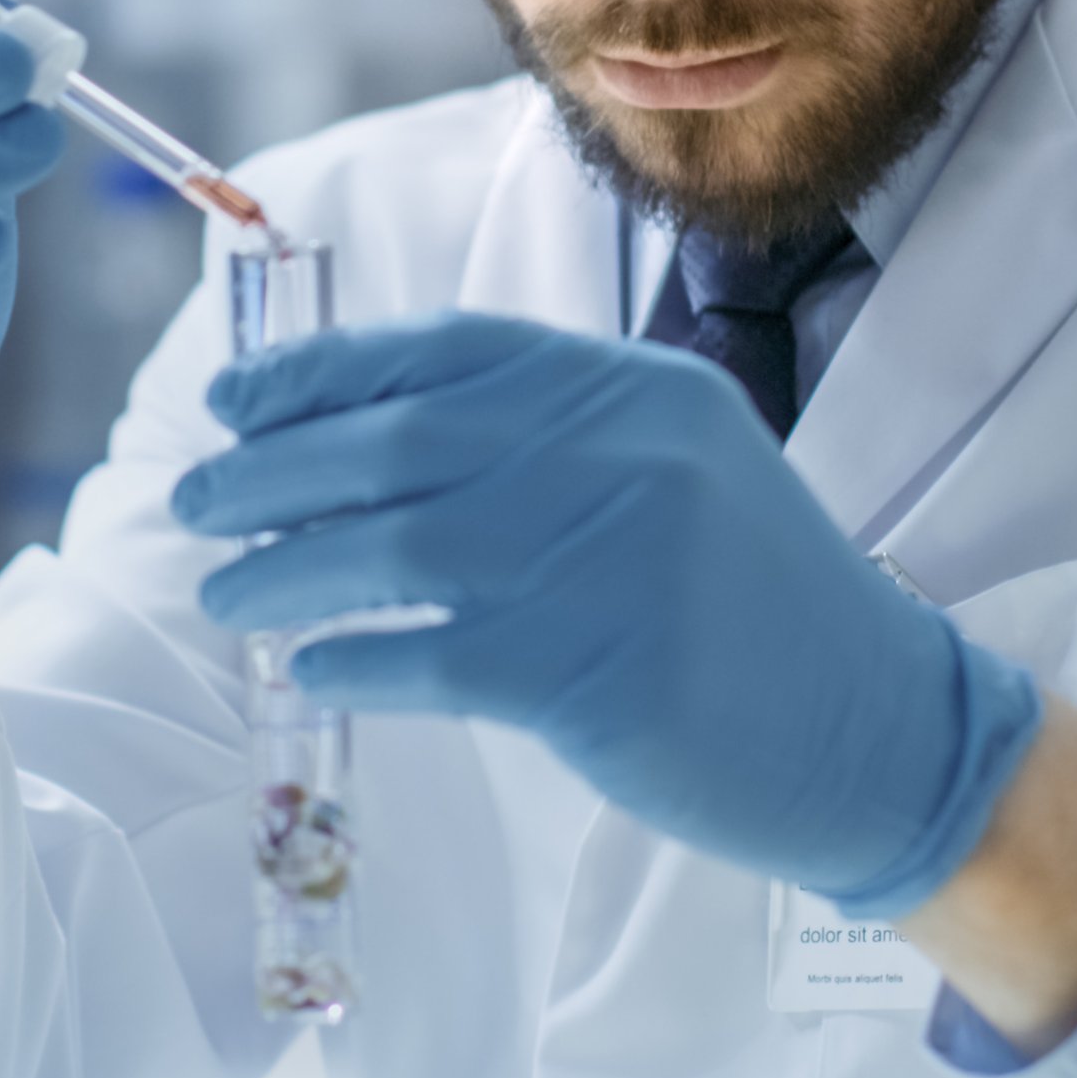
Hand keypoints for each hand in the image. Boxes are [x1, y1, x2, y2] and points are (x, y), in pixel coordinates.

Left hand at [173, 315, 1041, 915]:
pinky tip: (306, 666)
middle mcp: (621, 451)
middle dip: (273, 467)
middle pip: (399, 440)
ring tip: (222, 590)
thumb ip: (551, 436)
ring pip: (397, 546)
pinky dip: (355, 657)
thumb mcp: (675, 470)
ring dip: (287, 565)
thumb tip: (367, 434)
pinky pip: (434, 656)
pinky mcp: (601, 670)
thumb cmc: (757, 605)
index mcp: (634, 387)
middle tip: (195, 498)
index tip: (234, 398)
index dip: (321, 371)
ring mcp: (612, 558)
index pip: (444, 351)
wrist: (881, 726)